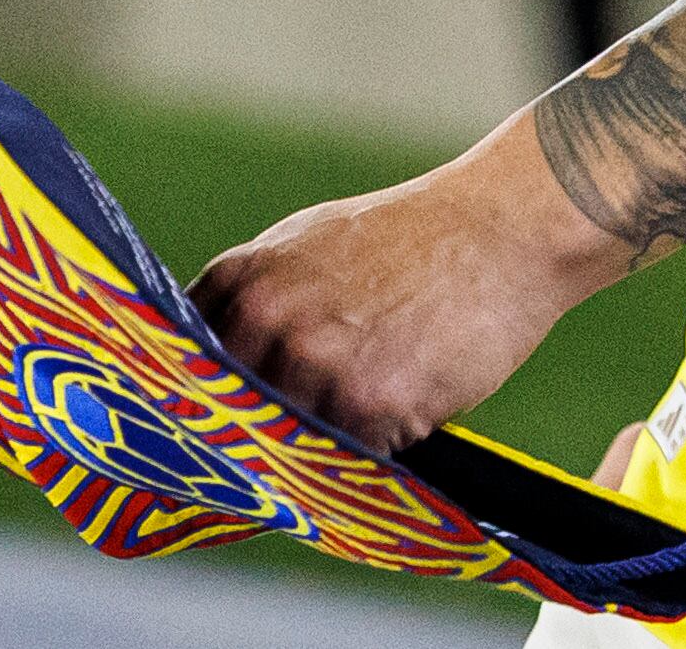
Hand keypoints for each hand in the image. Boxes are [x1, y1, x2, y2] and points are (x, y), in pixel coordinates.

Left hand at [195, 124, 631, 456]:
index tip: (197, 433)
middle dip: (251, 440)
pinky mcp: (375, 402)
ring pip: (291, 445)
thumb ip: (259, 299)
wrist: (502, 226)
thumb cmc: (410, 237)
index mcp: (246, 279)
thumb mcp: (310, 244)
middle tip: (273, 454)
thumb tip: (212, 366)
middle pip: (233, 419)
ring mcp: (321, 363)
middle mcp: (270, 320)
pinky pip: (350, 459)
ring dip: (316, 449)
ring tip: (355, 423)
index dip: (192, 406)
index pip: (184, 368)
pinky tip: (397, 419)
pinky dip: (369, 453)